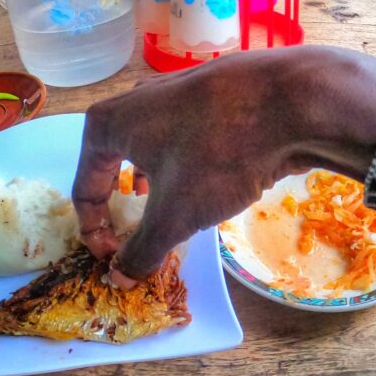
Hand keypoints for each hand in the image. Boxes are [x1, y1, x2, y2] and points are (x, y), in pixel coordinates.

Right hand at [73, 46, 375, 283]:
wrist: (290, 101)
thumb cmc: (216, 154)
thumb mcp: (174, 216)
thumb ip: (141, 250)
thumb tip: (120, 279)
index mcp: (109, 124)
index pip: (86, 189)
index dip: (95, 232)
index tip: (116, 261)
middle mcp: (136, 102)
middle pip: (116, 167)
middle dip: (125, 210)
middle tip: (139, 239)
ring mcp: (177, 95)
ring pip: (154, 153)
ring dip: (157, 190)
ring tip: (171, 215)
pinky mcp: (214, 99)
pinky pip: (188, 142)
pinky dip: (189, 171)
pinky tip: (212, 186)